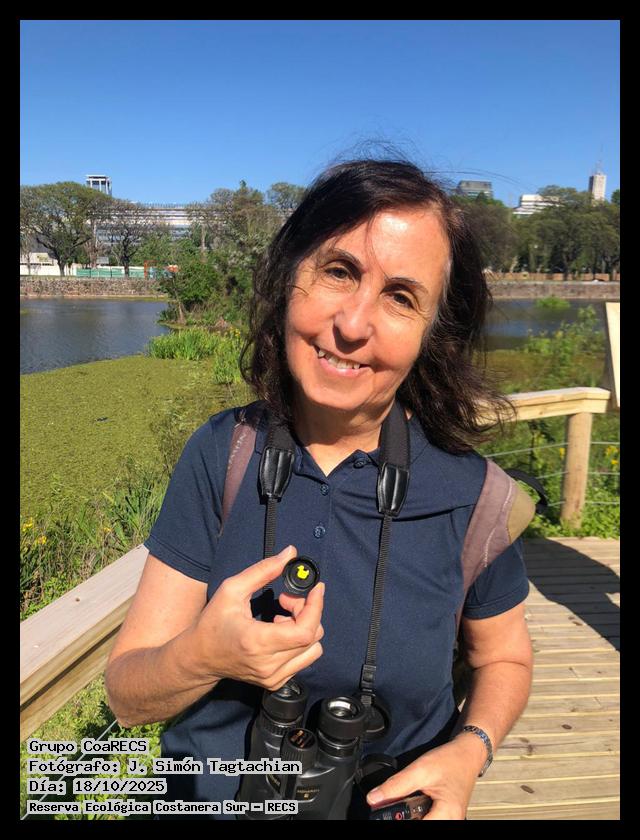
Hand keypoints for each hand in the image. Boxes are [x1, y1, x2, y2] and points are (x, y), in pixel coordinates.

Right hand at [192, 545, 324, 690]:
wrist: (199, 657)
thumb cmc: (213, 621)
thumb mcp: (232, 589)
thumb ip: (263, 570)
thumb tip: (291, 552)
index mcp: (257, 642)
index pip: (304, 631)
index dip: (316, 607)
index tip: (316, 588)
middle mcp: (268, 664)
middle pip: (312, 637)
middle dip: (307, 611)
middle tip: (287, 599)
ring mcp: (273, 677)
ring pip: (313, 649)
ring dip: (305, 627)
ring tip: (282, 618)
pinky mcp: (275, 682)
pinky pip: (304, 659)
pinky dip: (299, 641)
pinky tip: (280, 631)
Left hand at [366, 739, 479, 819]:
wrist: (467, 754)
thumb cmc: (449, 761)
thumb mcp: (420, 770)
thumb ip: (396, 786)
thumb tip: (373, 799)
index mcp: (446, 816)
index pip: (416, 827)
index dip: (397, 819)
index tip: (384, 811)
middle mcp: (450, 822)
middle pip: (419, 825)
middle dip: (402, 816)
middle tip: (391, 803)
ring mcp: (449, 821)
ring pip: (421, 822)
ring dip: (408, 815)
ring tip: (402, 801)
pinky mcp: (445, 816)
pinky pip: (427, 819)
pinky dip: (415, 814)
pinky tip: (411, 802)